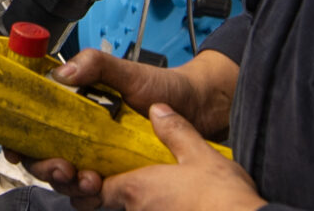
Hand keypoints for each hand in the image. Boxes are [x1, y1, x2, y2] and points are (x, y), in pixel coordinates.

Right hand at [7, 50, 238, 207]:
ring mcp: (95, 156)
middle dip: (45, 167)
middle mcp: (78, 133)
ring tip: (89, 180)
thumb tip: (64, 74)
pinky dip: (88, 196)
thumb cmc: (161, 87)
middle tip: (62, 167)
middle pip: (42, 156)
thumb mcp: (127, 70)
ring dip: (67, 183)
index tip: (19, 148)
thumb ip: (96, 64)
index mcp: (72, 106)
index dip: (19, 138)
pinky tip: (101, 190)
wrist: (197, 108)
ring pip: (63, 178)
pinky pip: (89, 194)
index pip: (33, 124)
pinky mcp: (114, 176)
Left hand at [98, 104, 265, 210]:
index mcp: (137, 189)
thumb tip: (158, 112)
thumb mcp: (199, 153)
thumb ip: (175, 131)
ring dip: (137, 200)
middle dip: (110, 191)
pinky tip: (171, 199)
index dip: (91, 180)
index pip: (96, 188)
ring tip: (153, 184)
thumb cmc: (221, 197)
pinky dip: (155, 207)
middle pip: (110, 203)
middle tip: (117, 176)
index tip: (93, 172)